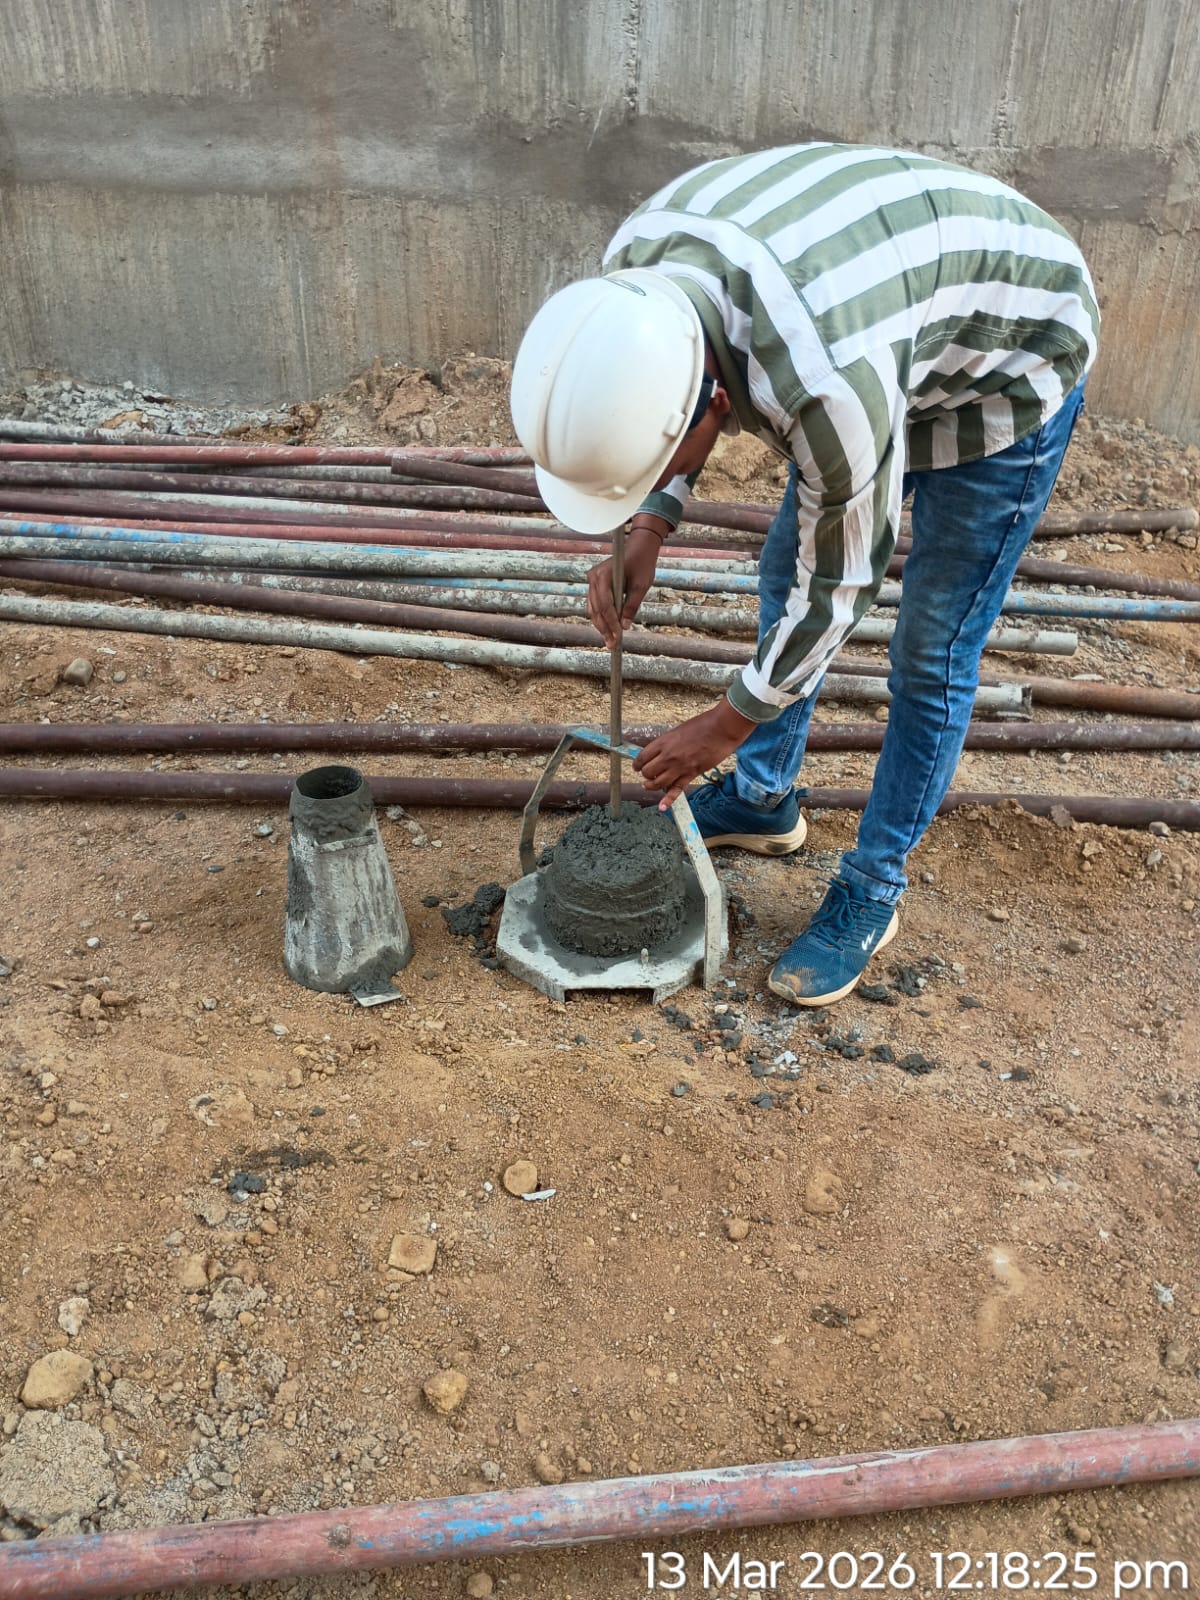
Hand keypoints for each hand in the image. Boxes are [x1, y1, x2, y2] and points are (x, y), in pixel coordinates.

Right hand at [586, 517, 670, 646]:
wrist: (639, 547)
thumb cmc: (642, 563)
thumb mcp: (641, 586)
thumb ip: (632, 606)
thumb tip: (624, 626)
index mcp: (604, 575)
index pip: (605, 605)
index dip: (611, 623)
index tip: (618, 637)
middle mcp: (594, 577)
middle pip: (596, 609)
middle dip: (604, 628)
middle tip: (612, 644)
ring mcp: (592, 580)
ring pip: (593, 608)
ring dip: (601, 625)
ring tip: (609, 641)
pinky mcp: (595, 583)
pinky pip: (595, 603)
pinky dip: (601, 616)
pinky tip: (607, 629)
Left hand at [633, 699, 756, 807]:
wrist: (721, 729)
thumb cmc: (703, 725)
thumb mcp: (678, 731)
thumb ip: (668, 743)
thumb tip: (661, 752)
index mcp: (663, 742)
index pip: (642, 757)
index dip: (637, 764)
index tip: (637, 766)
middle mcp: (668, 756)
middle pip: (647, 772)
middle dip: (645, 775)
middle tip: (647, 774)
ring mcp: (679, 767)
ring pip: (658, 783)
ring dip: (652, 786)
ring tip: (650, 785)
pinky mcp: (691, 774)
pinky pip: (676, 790)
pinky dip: (668, 800)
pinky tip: (662, 807)